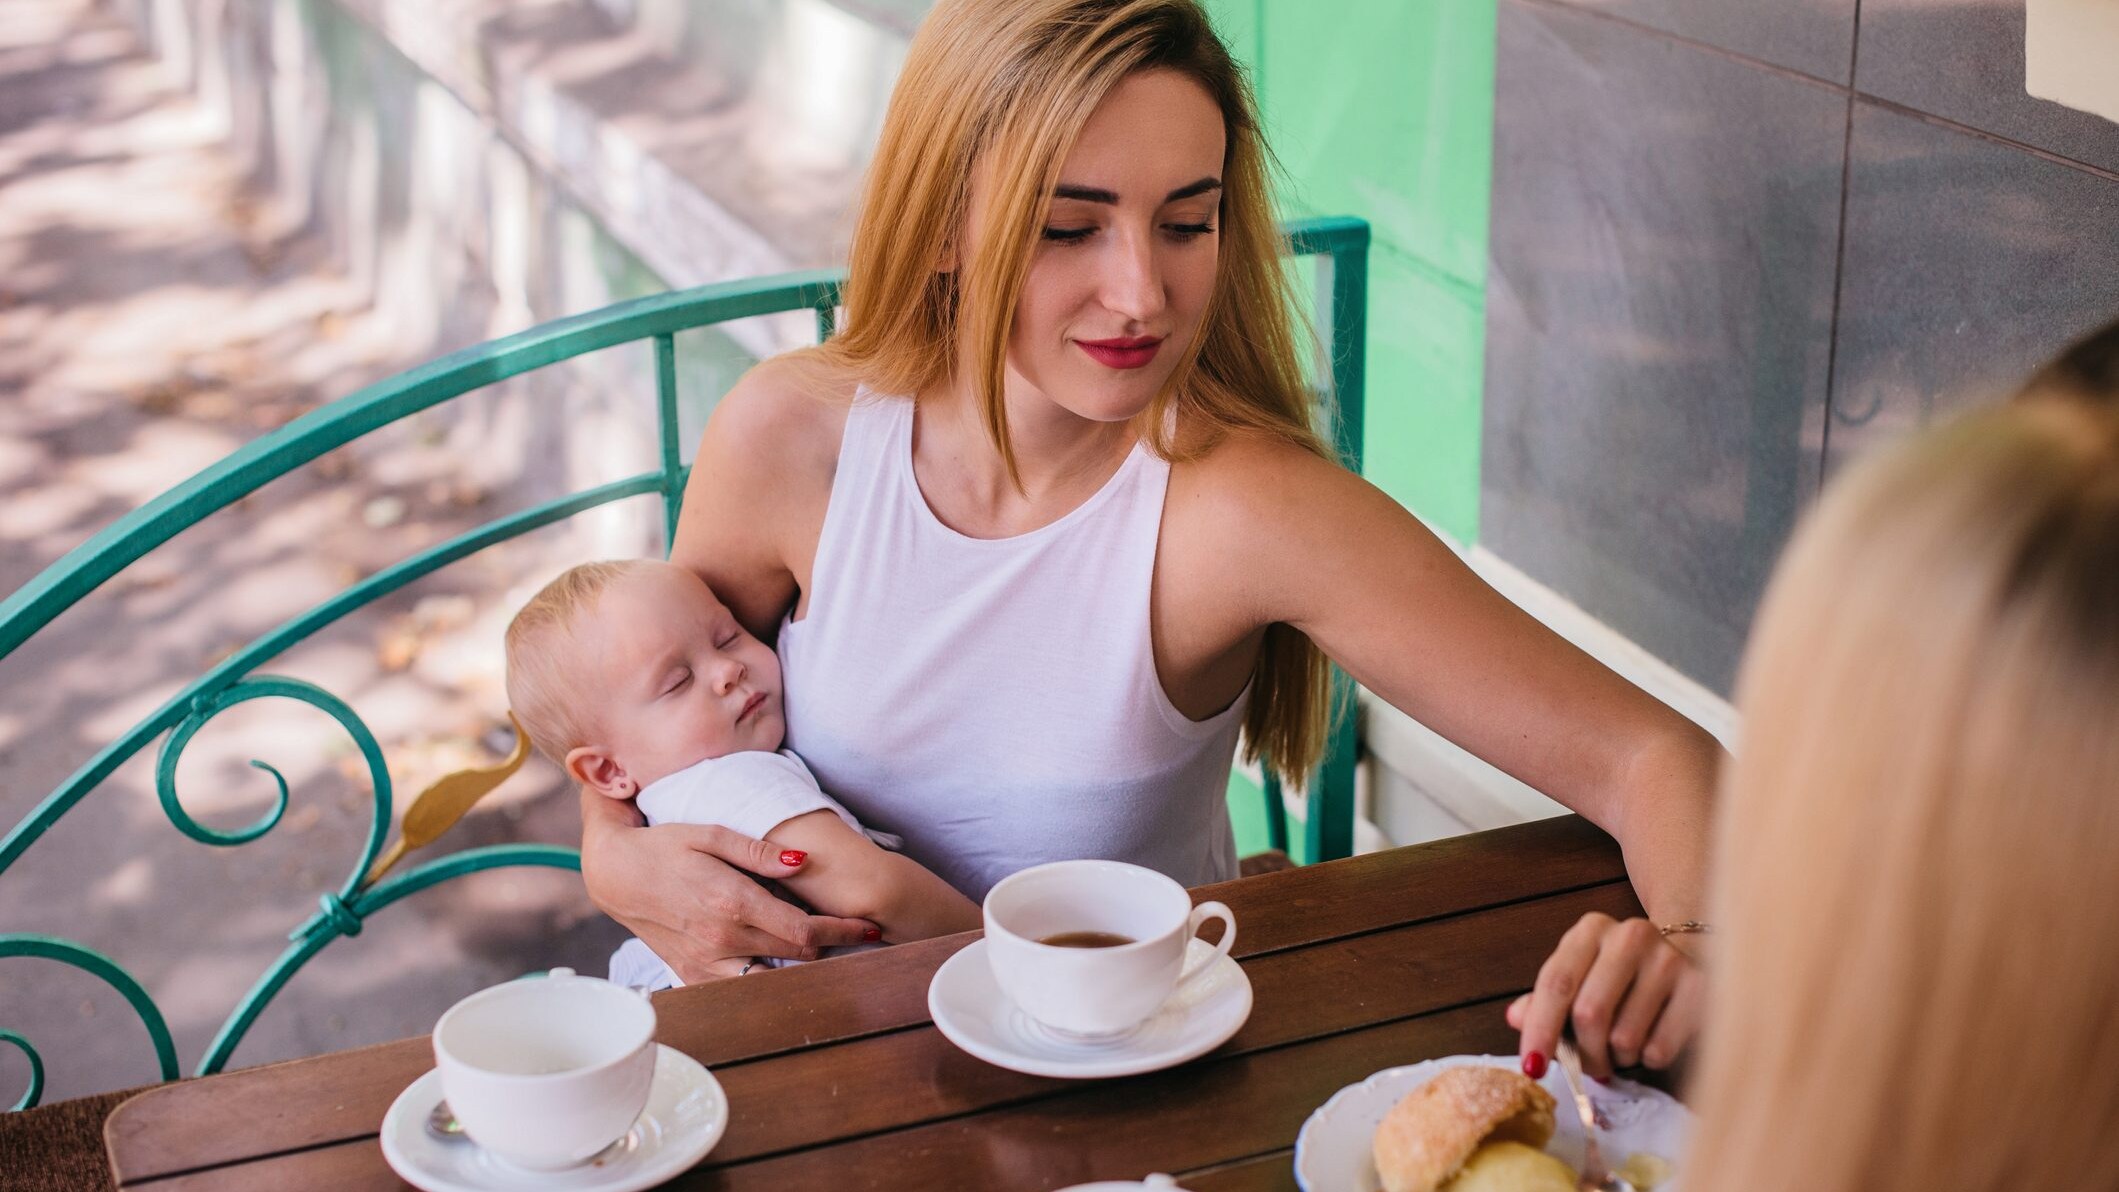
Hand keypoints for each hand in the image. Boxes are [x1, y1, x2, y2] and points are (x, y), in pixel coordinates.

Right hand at [579, 792, 877, 981]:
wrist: (615, 874)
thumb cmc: (664, 847)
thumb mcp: (710, 834)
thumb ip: (758, 851)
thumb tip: (802, 861)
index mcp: (732, 903)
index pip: (804, 931)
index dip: (844, 931)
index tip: (870, 928)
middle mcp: (722, 940)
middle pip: (797, 958)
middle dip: (832, 949)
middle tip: (859, 938)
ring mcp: (706, 964)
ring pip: (772, 982)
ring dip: (803, 970)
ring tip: (829, 956)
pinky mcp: (693, 974)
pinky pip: (741, 988)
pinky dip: (767, 981)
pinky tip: (783, 966)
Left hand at [1508, 913, 1703, 1080]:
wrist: (1693, 962)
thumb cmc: (1624, 980)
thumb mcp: (1580, 980)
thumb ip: (1545, 1001)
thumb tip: (1514, 1018)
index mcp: (1591, 930)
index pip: (1556, 983)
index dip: (1540, 1030)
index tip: (1531, 1068)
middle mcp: (1630, 935)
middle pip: (1589, 1013)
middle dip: (1584, 1053)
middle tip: (1590, 1067)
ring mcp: (1668, 958)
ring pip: (1624, 1037)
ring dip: (1618, 1058)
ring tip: (1624, 1047)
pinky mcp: (1700, 988)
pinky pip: (1658, 1048)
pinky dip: (1649, 1059)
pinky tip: (1654, 1040)